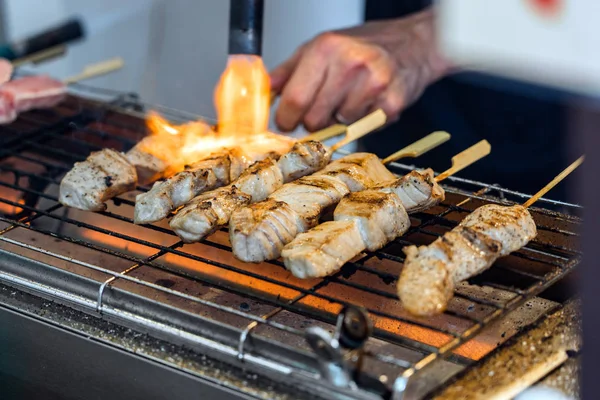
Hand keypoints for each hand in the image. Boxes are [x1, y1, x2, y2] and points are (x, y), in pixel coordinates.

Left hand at [270, 8, 451, 131]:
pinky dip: (361, 122)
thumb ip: (288, 71)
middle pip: (314, 119)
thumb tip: (265, 91)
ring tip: (350, 99)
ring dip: (340, 120)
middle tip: (324, 108)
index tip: (287, 121)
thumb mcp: (320, 47)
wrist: (412, 44)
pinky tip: (368, 103)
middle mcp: (350, 63)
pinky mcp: (391, 104)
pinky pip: (363, 128)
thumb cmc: (363, 45)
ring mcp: (374, 84)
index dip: (286, 118)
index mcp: (327, 48)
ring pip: (338, 126)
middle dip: (314, 121)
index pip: (294, 98)